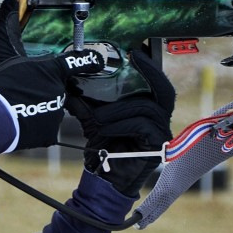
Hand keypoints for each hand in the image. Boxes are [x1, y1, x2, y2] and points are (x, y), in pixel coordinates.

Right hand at [0, 0, 102, 151]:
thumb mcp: (1, 50)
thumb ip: (8, 25)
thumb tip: (9, 2)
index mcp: (52, 71)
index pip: (78, 63)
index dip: (90, 60)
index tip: (98, 60)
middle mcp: (59, 91)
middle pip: (56, 87)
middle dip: (42, 87)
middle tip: (21, 89)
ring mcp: (55, 113)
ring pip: (50, 107)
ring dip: (38, 106)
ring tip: (17, 105)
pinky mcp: (48, 133)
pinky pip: (43, 126)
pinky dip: (33, 124)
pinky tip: (19, 119)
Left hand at [66, 46, 175, 195]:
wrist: (105, 179)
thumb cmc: (104, 149)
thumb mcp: (94, 121)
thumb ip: (87, 104)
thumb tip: (70, 85)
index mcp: (150, 110)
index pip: (158, 84)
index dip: (151, 68)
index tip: (136, 53)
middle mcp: (161, 119)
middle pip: (160, 92)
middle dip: (143, 78)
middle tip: (126, 67)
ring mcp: (162, 133)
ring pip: (144, 109)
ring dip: (116, 111)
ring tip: (96, 119)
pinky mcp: (158, 146)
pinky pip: (141, 126)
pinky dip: (120, 126)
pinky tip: (103, 131)